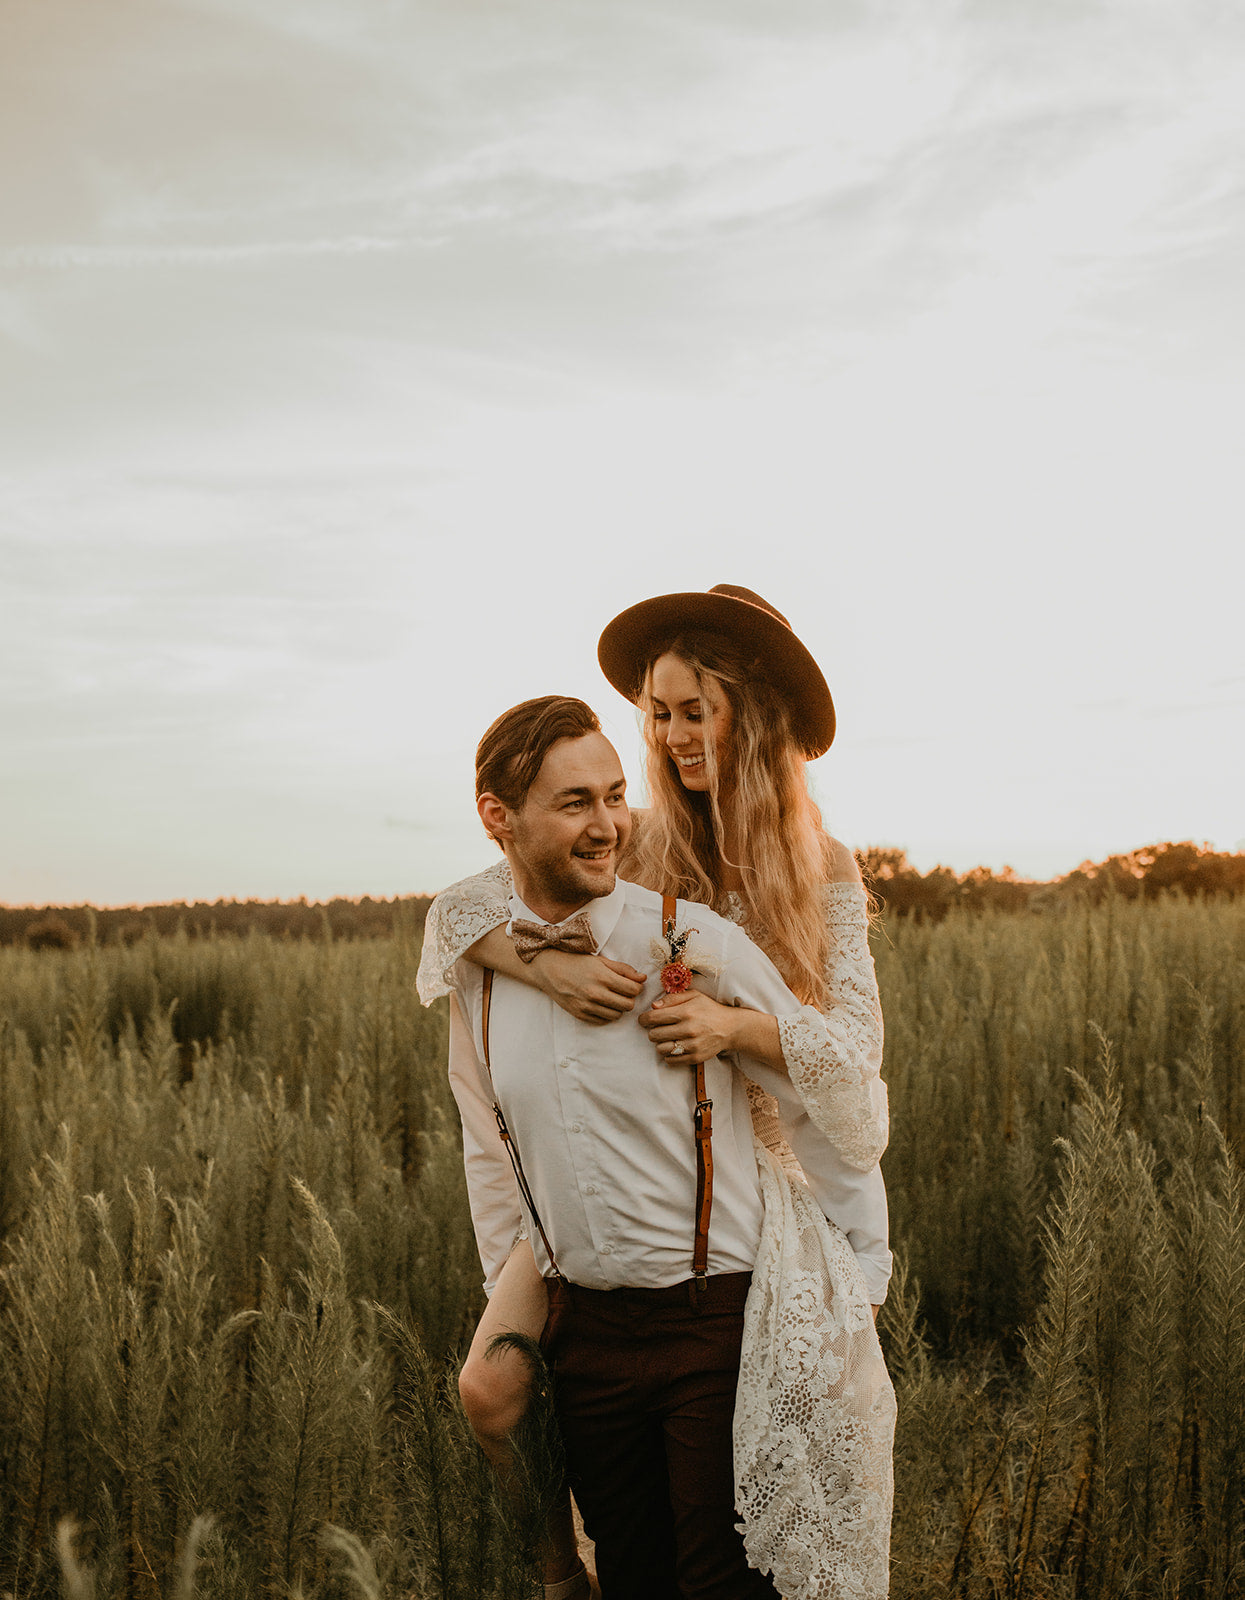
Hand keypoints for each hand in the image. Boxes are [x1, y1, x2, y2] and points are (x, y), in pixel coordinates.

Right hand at [529, 951, 644, 1023]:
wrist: (550, 970)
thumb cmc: (577, 962)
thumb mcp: (601, 961)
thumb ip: (623, 970)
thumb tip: (642, 978)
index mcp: (603, 977)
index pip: (633, 990)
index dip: (637, 987)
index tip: (632, 984)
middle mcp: (596, 993)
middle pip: (628, 1005)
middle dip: (629, 998)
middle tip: (623, 992)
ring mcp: (587, 1006)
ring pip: (617, 1015)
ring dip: (618, 1007)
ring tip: (612, 998)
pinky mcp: (580, 1014)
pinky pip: (603, 1021)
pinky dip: (606, 1014)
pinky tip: (602, 1004)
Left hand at [638, 988, 740, 1066]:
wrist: (731, 1028)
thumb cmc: (709, 1009)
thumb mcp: (694, 996)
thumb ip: (672, 998)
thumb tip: (653, 1006)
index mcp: (686, 1012)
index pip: (653, 1017)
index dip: (644, 1019)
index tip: (644, 1020)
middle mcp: (688, 1029)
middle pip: (654, 1035)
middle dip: (652, 1031)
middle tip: (658, 1028)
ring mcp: (692, 1045)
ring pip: (660, 1049)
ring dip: (660, 1043)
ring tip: (667, 1038)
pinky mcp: (695, 1058)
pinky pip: (670, 1060)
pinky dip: (669, 1055)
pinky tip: (674, 1047)